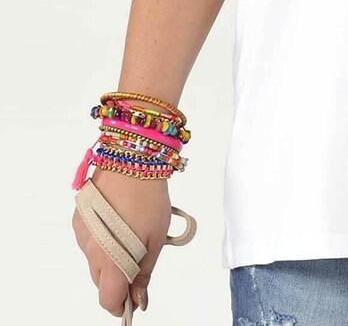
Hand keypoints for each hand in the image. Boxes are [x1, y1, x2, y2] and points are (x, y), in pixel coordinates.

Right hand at [72, 167, 172, 315]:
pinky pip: (89, 239)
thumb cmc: (148, 197)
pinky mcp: (78, 219)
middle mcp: (90, 250)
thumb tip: (139, 299)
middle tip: (138, 259)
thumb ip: (144, 273)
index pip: (107, 299)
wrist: (131, 158)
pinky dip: (101, 237)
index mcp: (110, 260)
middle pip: (101, 281)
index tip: (133, 299)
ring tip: (131, 231)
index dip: (120, 304)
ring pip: (94, 260)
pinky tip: (118, 219)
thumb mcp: (155, 238)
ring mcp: (82, 234)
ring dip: (109, 256)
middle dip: (118, 278)